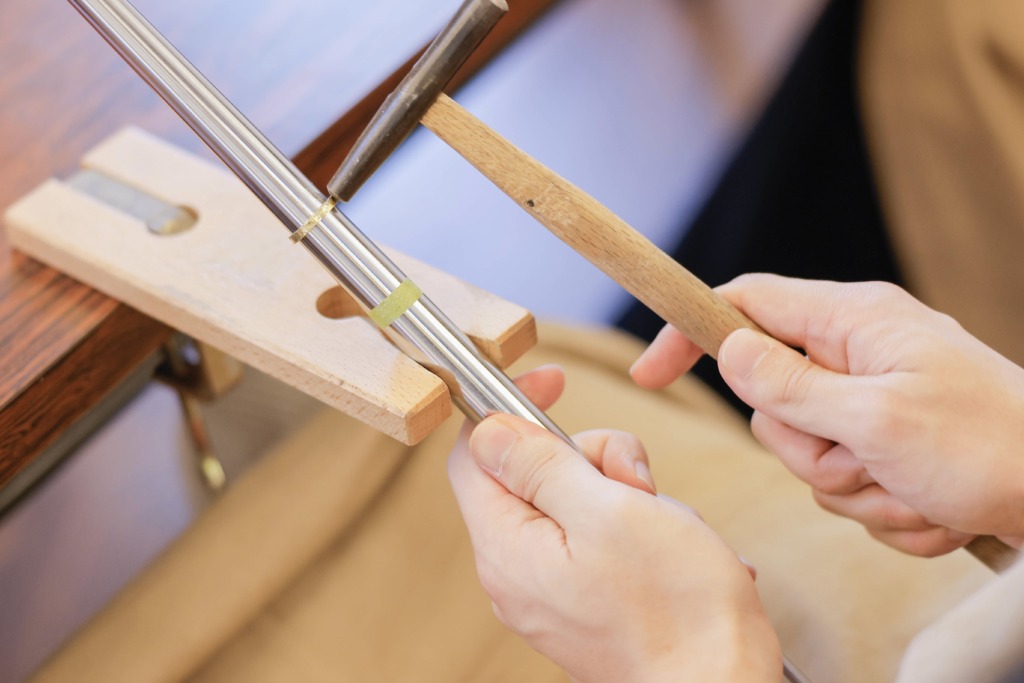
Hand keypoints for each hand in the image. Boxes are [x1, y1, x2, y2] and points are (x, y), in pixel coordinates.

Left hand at [447, 365, 780, 682]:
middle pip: (534, 473)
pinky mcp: (586, 604)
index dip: (508, 408)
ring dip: (628, 495)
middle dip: (593, 458)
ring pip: (577, 502)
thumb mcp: (608, 510)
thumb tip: (486, 430)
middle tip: (637, 482)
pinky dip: (641, 530)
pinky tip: (678, 550)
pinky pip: (601, 540)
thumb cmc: (678, 607)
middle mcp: (518, 574)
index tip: (557, 383)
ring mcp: (552, 592)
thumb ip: (540, 464)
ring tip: (671, 528)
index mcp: (507, 548)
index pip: (474, 453)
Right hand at [632, 274, 1023, 555]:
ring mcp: (874, 403)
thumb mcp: (877, 418)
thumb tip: (730, 350)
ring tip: (909, 486)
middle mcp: (859, 355)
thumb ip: (791, 386)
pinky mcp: (889, 445)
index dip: (691, 332)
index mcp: (854, 321)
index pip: (746, 303)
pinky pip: (847, 484)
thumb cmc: (990, 445)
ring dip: (851, 487)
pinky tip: (931, 506)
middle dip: (806, 448)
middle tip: (860, 458)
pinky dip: (882, 507)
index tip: (652, 375)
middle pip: (771, 400)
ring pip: (807, 452)